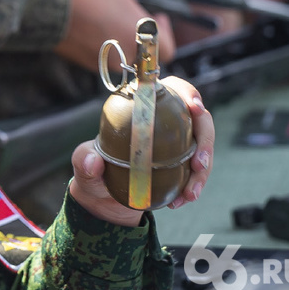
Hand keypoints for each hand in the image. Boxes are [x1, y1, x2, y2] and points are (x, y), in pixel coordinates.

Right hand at [56, 0, 175, 71]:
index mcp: (138, 38)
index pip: (166, 50)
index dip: (165, 30)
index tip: (155, 13)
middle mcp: (121, 57)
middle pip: (142, 54)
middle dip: (140, 34)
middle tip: (129, 11)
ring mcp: (97, 61)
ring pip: (120, 55)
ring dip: (119, 38)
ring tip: (105, 12)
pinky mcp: (77, 59)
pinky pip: (98, 55)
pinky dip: (99, 40)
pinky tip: (87, 18)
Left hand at [68, 76, 214, 225]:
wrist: (102, 197)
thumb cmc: (93, 170)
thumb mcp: (82, 163)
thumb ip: (84, 160)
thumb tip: (94, 162)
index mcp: (144, 108)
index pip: (174, 89)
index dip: (189, 93)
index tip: (194, 108)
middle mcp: (167, 121)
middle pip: (199, 120)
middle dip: (205, 141)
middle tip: (198, 164)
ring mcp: (179, 143)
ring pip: (203, 148)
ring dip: (202, 171)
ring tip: (190, 193)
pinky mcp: (183, 165)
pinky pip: (198, 171)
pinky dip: (195, 185)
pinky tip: (183, 199)